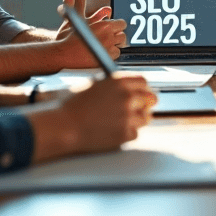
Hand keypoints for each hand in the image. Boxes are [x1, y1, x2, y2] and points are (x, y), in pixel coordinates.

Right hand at [28, 74, 155, 162]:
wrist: (65, 127)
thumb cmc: (72, 107)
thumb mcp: (91, 86)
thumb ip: (111, 84)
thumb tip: (123, 86)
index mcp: (119, 82)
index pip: (143, 82)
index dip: (143, 88)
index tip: (142, 93)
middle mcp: (127, 97)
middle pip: (150, 98)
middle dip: (146, 103)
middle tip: (141, 108)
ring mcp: (128, 116)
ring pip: (145, 117)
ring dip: (138, 119)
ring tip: (123, 121)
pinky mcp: (126, 133)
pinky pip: (135, 133)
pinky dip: (128, 133)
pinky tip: (114, 131)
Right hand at [54, 0, 126, 66]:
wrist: (62, 54)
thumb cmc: (68, 36)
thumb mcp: (75, 18)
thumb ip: (81, 4)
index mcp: (104, 25)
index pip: (122, 24)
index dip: (117, 26)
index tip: (111, 29)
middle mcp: (109, 37)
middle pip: (123, 36)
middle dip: (116, 36)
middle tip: (107, 38)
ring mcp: (108, 49)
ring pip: (120, 46)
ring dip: (114, 45)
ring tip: (103, 46)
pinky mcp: (106, 59)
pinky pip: (115, 55)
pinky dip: (110, 54)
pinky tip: (102, 53)